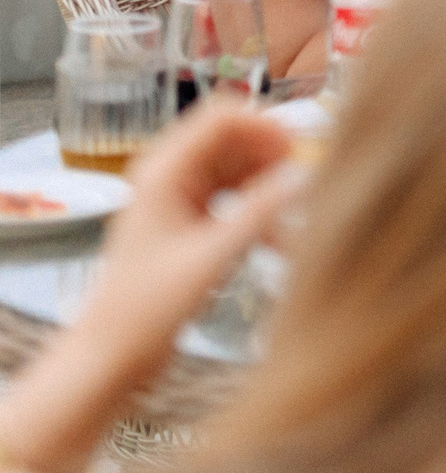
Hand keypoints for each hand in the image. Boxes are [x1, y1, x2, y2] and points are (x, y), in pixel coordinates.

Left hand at [72, 103, 300, 398]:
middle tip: (306, 188)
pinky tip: (281, 245)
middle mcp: (170, 175)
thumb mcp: (212, 258)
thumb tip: (305, 174)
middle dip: (273, 159)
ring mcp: (179, 197)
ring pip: (240, 169)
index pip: (221, 116)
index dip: (265, 125)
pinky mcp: (189, 220)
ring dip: (270, 188)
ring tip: (297, 223)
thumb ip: (260, 212)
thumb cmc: (148, 309)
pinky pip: (235, 198)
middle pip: (234, 138)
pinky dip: (260, 212)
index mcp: (163, 171)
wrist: (111, 356)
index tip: (300, 152)